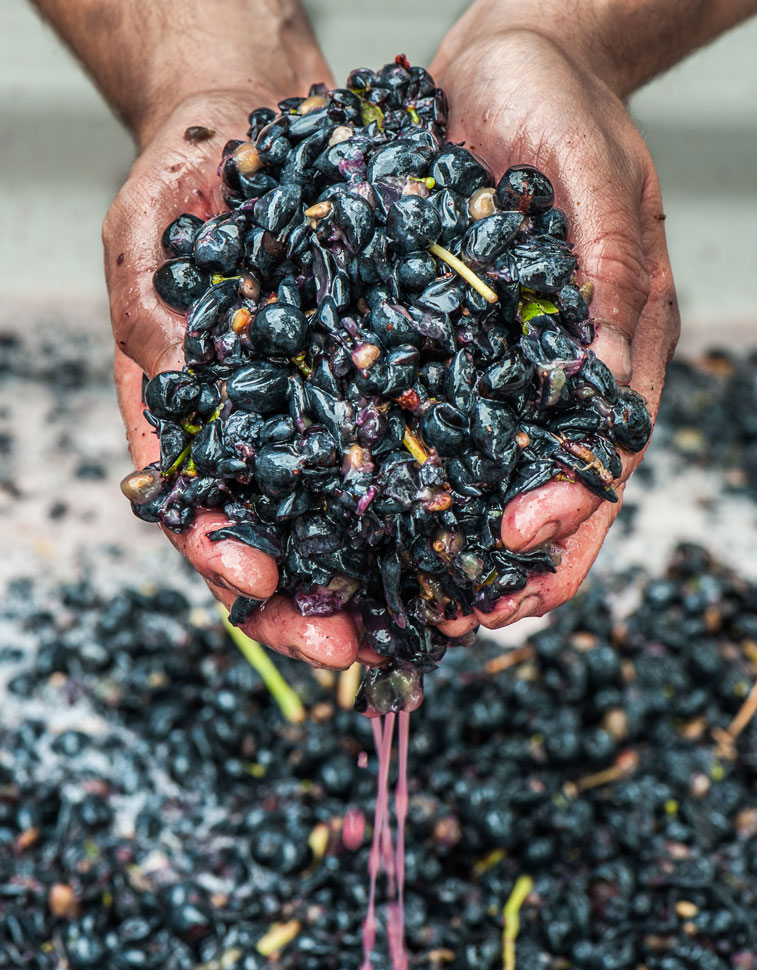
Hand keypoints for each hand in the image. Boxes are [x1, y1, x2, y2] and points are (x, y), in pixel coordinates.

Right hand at [106, 91, 380, 669]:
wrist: (260, 124)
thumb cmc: (191, 179)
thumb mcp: (152, 235)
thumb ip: (150, 315)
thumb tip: (165, 391)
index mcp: (193, 416)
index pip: (195, 507)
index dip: (220, 553)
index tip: (254, 583)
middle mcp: (263, 432)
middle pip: (280, 540)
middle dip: (309, 602)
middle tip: (350, 648)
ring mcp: (326, 415)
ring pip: (353, 519)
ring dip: (384, 578)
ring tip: (427, 621)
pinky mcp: (386, 385)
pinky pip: (415, 449)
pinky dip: (437, 501)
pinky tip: (470, 535)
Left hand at [429, 26, 679, 631]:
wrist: (496, 70)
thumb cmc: (562, 112)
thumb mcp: (597, 182)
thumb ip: (613, 276)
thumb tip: (608, 375)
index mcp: (612, 351)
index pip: (598, 461)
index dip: (565, 520)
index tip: (517, 557)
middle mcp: (548, 378)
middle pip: (534, 496)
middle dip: (499, 567)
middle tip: (452, 623)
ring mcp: (489, 370)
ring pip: (470, 480)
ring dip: (439, 546)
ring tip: (396, 598)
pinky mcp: (431, 349)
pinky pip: (411, 423)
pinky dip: (390, 477)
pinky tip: (351, 514)